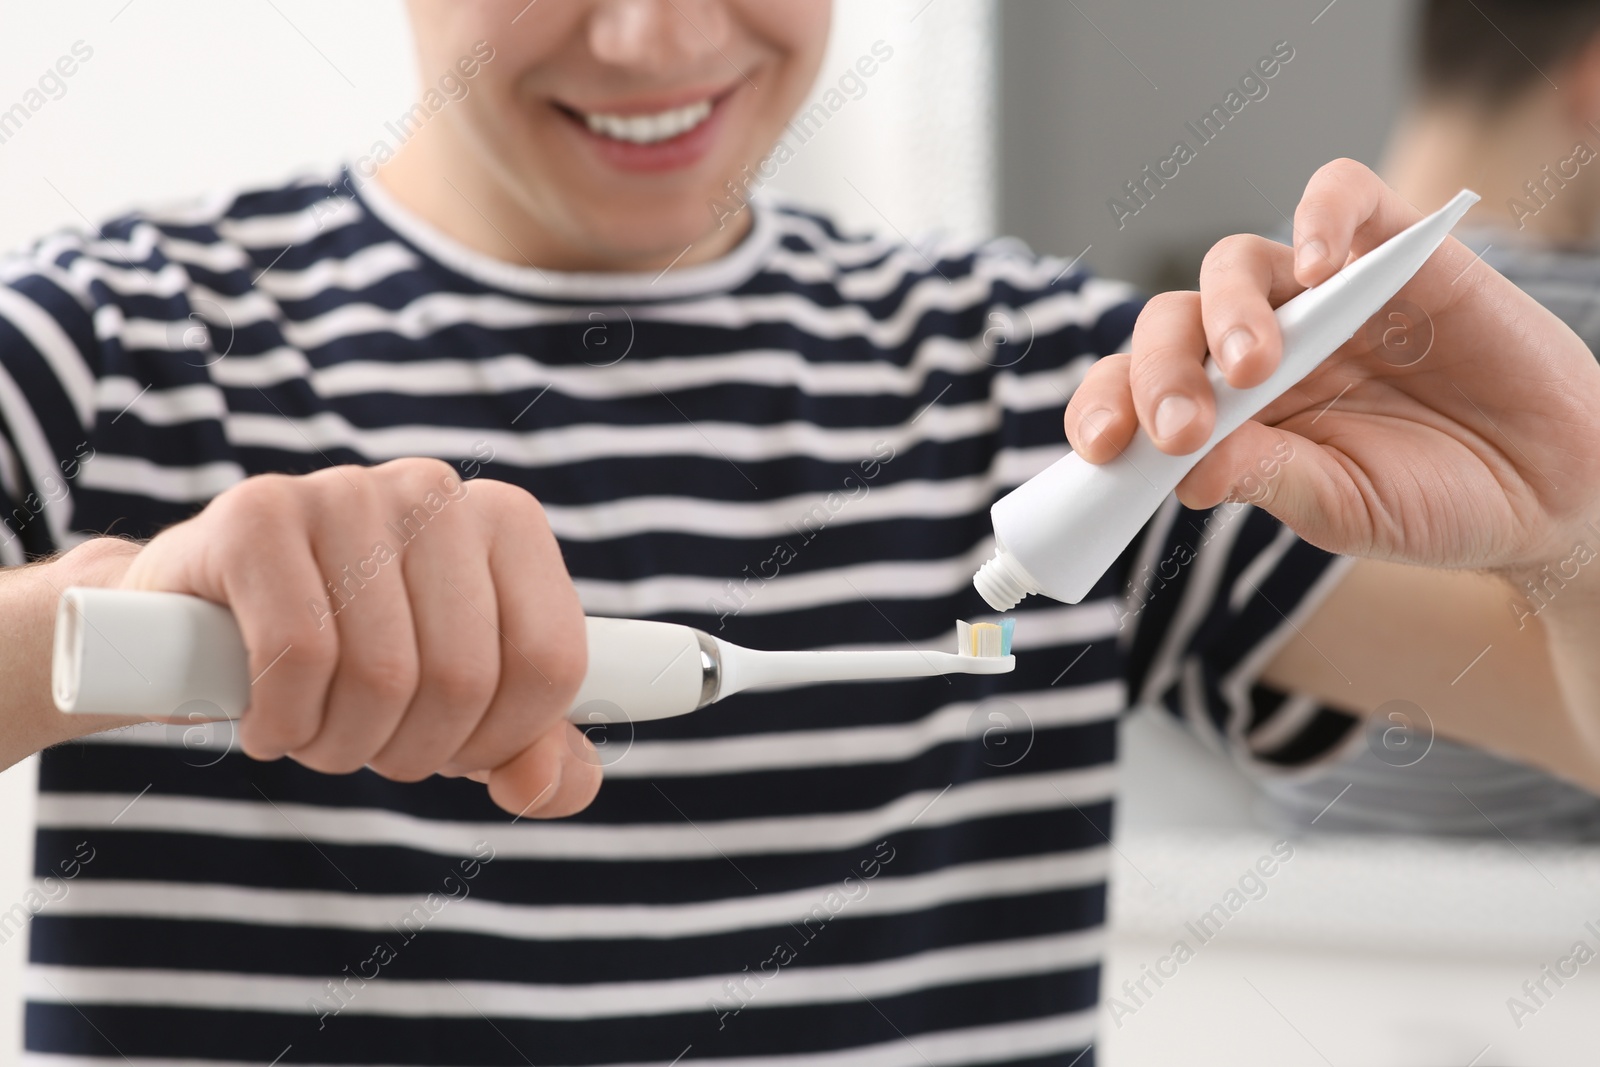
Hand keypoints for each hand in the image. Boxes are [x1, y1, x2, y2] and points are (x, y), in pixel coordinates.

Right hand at [114, 457, 595, 817]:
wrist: (201, 621)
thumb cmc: (358, 662)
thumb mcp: (464, 713)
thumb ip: (536, 757)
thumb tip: (542, 786)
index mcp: (509, 521)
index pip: (551, 661)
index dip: (502, 739)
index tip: (452, 749)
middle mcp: (436, 491)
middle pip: (464, 677)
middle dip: (412, 750)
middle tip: (367, 744)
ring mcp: (348, 490)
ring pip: (382, 674)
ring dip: (340, 745)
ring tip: (315, 731)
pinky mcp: (259, 512)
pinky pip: (298, 654)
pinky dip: (282, 722)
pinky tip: (268, 721)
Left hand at [1065, 158, 1599, 573]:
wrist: (1549, 487)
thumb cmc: (1432, 499)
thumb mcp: (1340, 507)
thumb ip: (1266, 478)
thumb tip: (1185, 472)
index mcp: (1227, 410)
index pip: (1137, 387)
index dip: (1105, 404)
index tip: (1103, 449)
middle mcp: (1260, 344)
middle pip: (1173, 322)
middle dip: (1159, 371)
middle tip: (1179, 428)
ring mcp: (1321, 295)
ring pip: (1236, 262)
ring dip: (1229, 312)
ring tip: (1250, 369)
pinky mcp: (1394, 249)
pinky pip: (1341, 196)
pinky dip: (1322, 218)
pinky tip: (1325, 270)